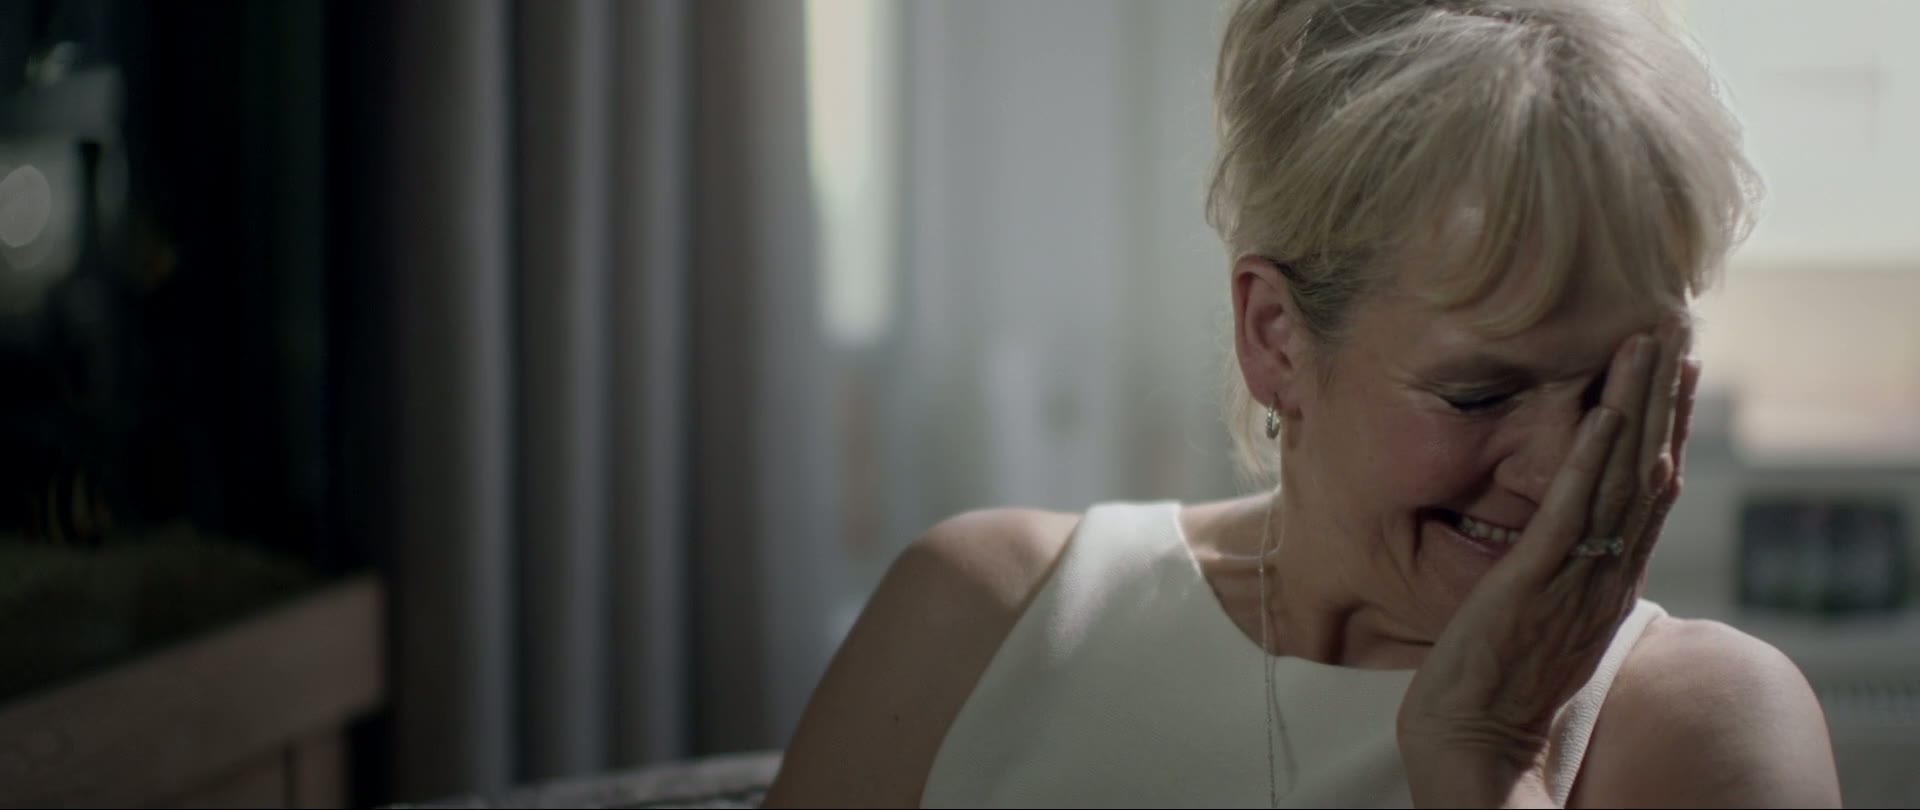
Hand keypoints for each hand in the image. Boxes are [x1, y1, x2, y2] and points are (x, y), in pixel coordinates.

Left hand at [1397, 319, 1698, 807]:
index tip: (1677, 374)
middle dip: (1664, 399)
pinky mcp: (1535, 579)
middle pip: (1651, 470)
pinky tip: (1602, 410)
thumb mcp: (1548, 617)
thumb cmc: (1497, 682)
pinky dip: (1589, 456)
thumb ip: (1565, 576)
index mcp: (1610, 579)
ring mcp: (1577, 575)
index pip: (1650, 491)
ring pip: (1621, 476)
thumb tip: (1565, 541)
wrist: (1472, 737)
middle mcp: (1607, 572)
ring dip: (1636, 404)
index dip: (1668, 428)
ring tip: (1647, 344)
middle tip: (1675, 334)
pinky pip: (1571, 508)